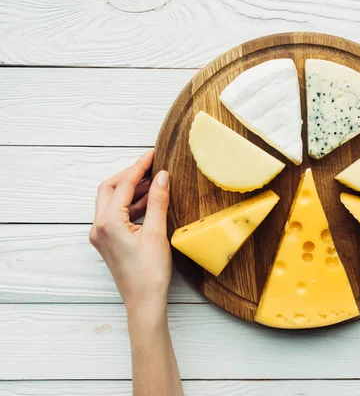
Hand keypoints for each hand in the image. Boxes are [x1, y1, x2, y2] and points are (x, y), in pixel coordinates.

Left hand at [89, 150, 171, 313]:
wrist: (144, 302)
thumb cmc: (150, 273)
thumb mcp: (156, 232)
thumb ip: (157, 201)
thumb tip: (161, 176)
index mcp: (108, 222)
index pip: (123, 185)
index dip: (139, 167)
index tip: (153, 154)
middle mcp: (99, 226)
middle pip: (110, 189)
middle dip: (130, 175)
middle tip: (151, 166)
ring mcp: (102, 235)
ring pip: (112, 202)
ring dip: (131, 190)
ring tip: (154, 182)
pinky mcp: (109, 242)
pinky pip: (116, 215)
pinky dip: (131, 205)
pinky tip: (149, 202)